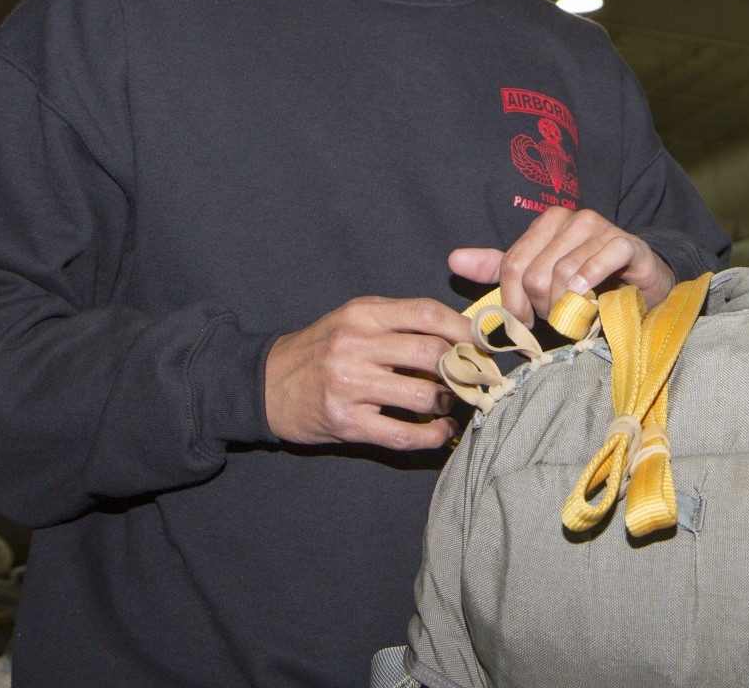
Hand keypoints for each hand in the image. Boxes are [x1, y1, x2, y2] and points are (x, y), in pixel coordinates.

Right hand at [264, 297, 467, 449]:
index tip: (483, 342)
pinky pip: (404, 434)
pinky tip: (441, 431)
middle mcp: (356, 346)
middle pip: (433, 353)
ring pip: (424, 395)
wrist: (265, 384)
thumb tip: (457, 331)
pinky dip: (432, 436)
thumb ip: (398, 321)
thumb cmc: (320, 350)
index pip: (427, 313)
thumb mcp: (353, 319)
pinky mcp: (346, 422)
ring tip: (452, 402)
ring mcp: (350, 386)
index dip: (464, 329)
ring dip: (449, 403)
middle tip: (476, 377)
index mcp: (363, 314)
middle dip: (464, 368)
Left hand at [448, 207, 675, 323]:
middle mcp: (572, 219)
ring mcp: (601, 228)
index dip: (514, 301)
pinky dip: (589, 286)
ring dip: (566, 305)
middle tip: (556, 317)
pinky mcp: (626, 243)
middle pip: (536, 273)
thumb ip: (498, 268)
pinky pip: (599, 263)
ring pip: (564, 273)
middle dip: (543, 306)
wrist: (638, 286)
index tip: (524, 320)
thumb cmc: (585, 283)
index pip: (512, 265)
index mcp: (547, 222)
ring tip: (575, 314)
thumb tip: (454, 260)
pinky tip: (589, 298)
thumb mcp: (537, 276)